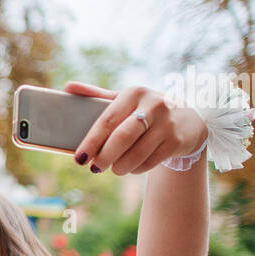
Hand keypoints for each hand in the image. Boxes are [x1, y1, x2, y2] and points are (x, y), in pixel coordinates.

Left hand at [68, 81, 207, 174]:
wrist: (186, 119)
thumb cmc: (144, 110)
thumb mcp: (124, 100)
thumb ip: (97, 96)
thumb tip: (68, 87)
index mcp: (134, 93)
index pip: (107, 120)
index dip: (91, 141)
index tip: (79, 158)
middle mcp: (153, 105)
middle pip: (122, 137)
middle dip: (105, 157)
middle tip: (94, 168)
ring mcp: (167, 123)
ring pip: (137, 154)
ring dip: (120, 166)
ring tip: (113, 168)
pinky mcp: (176, 141)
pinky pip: (149, 162)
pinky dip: (136, 169)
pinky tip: (131, 166)